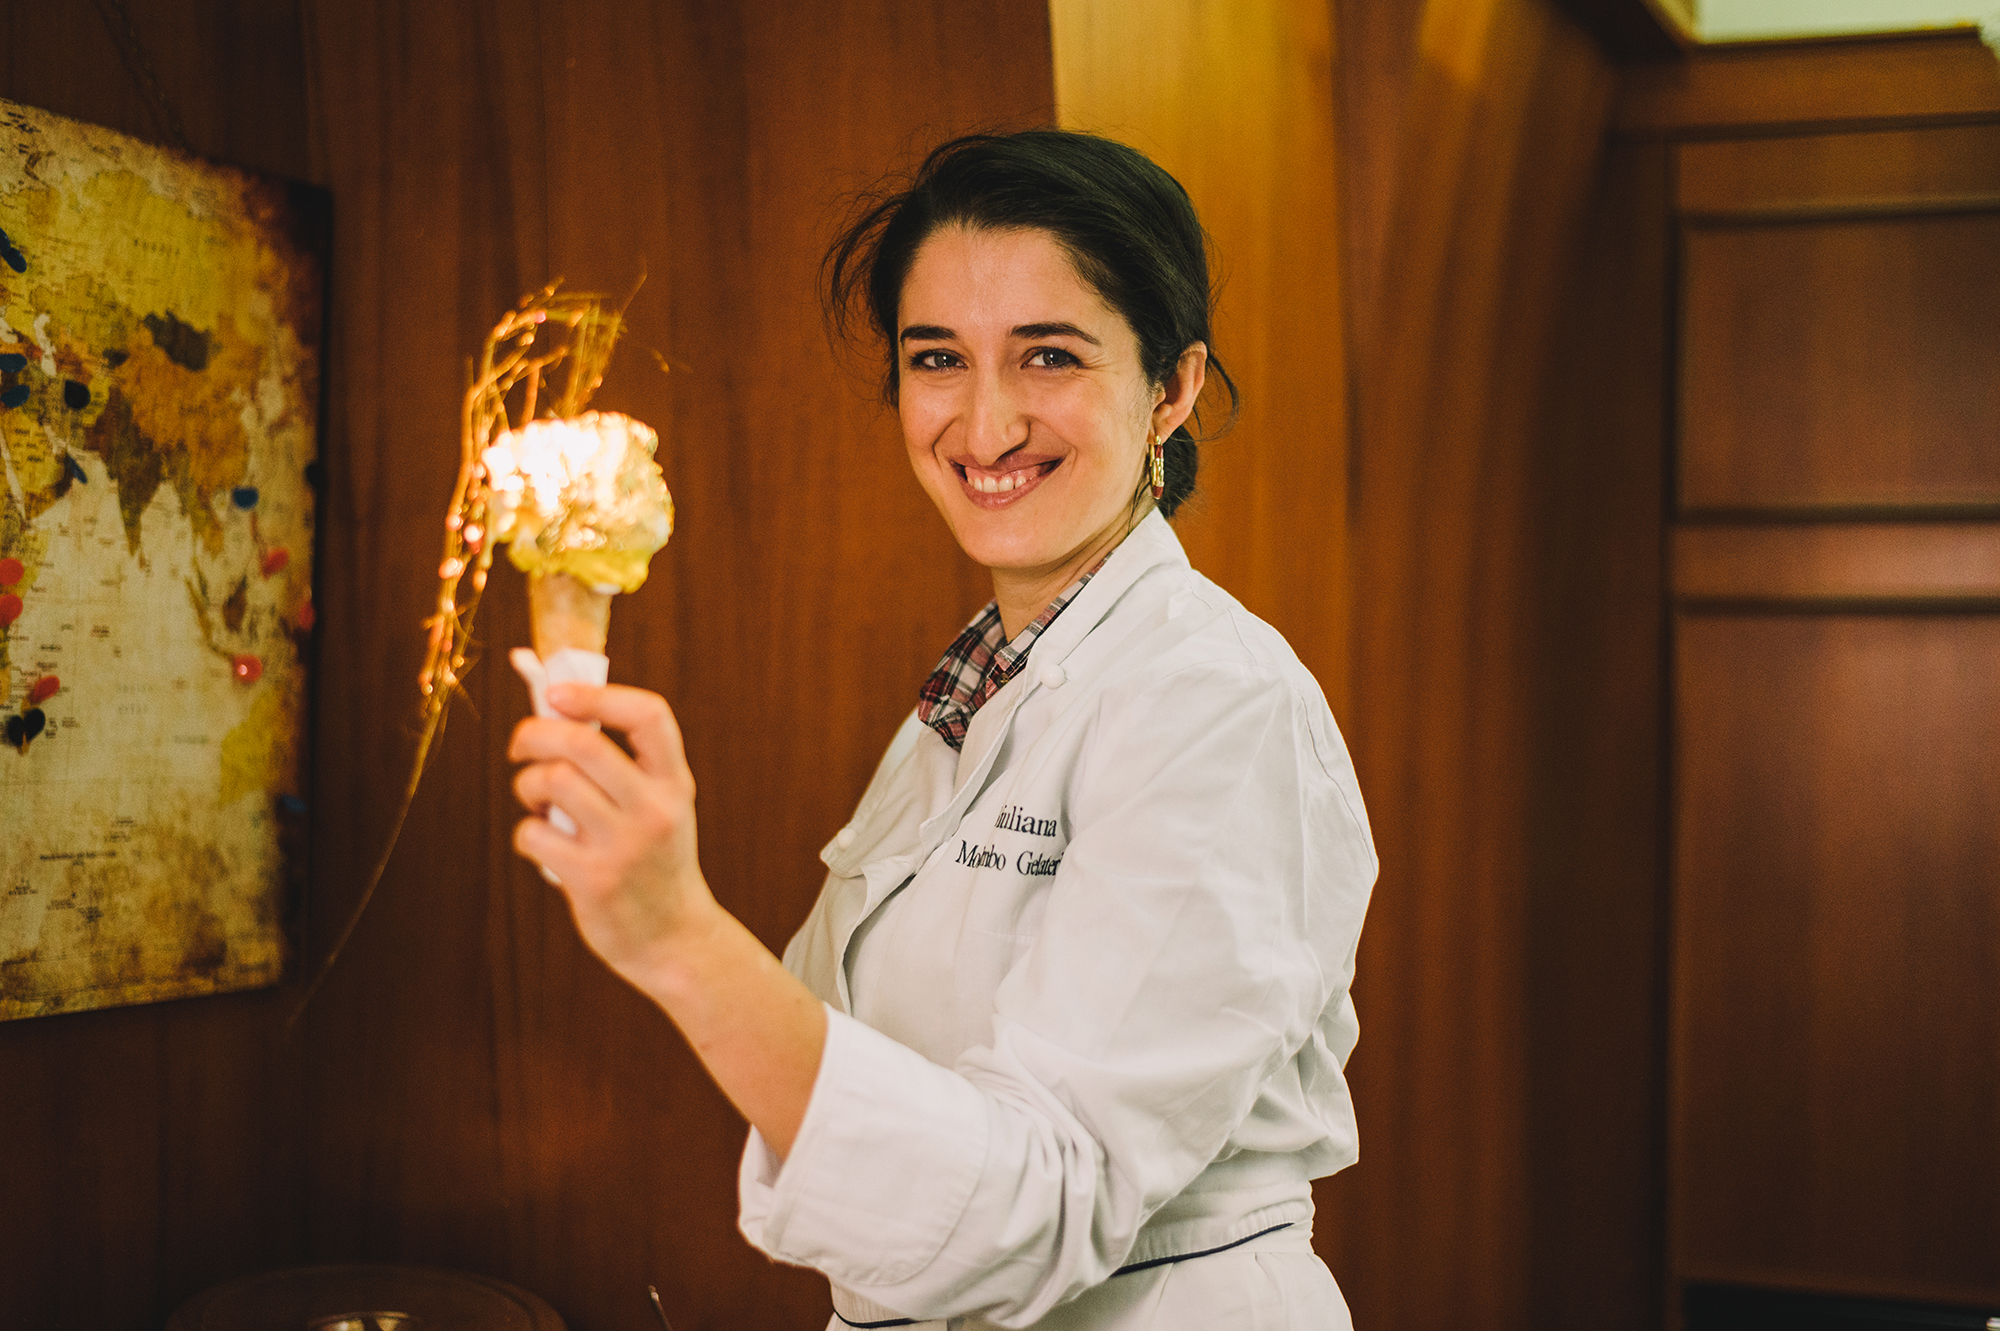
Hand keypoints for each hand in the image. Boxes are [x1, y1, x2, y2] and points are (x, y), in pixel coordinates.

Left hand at [510, 683, 716, 978]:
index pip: (649, 715)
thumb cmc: (650, 856)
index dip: (597, 695)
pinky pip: (534, 834)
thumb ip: (611, 751)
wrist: (673, 936)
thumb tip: (539, 674)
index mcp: (674, 782)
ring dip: (526, 784)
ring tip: (535, 798)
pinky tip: (542, 842)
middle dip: (534, 733)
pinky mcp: (594, 881)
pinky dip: (526, 833)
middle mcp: (656, 809)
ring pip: (552, 783)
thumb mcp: (653, 802)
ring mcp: (626, 846)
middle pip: (583, 742)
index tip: (556, 695)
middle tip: (521, 745)